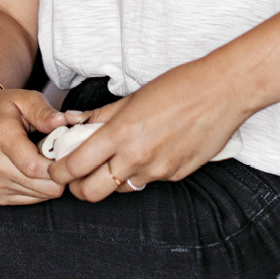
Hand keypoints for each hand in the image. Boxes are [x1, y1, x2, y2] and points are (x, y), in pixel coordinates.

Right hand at [0, 82, 84, 205]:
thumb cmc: (2, 108)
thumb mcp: (25, 99)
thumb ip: (46, 112)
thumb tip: (70, 121)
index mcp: (1, 137)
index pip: (34, 166)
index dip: (58, 163)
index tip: (68, 151)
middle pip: (43, 185)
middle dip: (60, 171)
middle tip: (59, 151)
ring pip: (42, 194)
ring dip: (51, 179)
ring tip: (44, 157)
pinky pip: (33, 198)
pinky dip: (41, 186)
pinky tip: (36, 167)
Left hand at [47, 60, 245, 201]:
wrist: (223, 92)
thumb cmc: (179, 86)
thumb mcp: (133, 96)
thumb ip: (102, 116)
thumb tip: (76, 124)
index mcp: (122, 133)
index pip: (76, 166)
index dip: (59, 172)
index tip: (56, 168)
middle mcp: (137, 157)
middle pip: (91, 192)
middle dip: (78, 187)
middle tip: (77, 175)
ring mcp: (158, 170)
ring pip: (120, 188)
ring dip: (110, 180)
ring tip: (115, 159)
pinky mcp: (176, 175)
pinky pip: (148, 181)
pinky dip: (141, 172)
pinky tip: (150, 151)